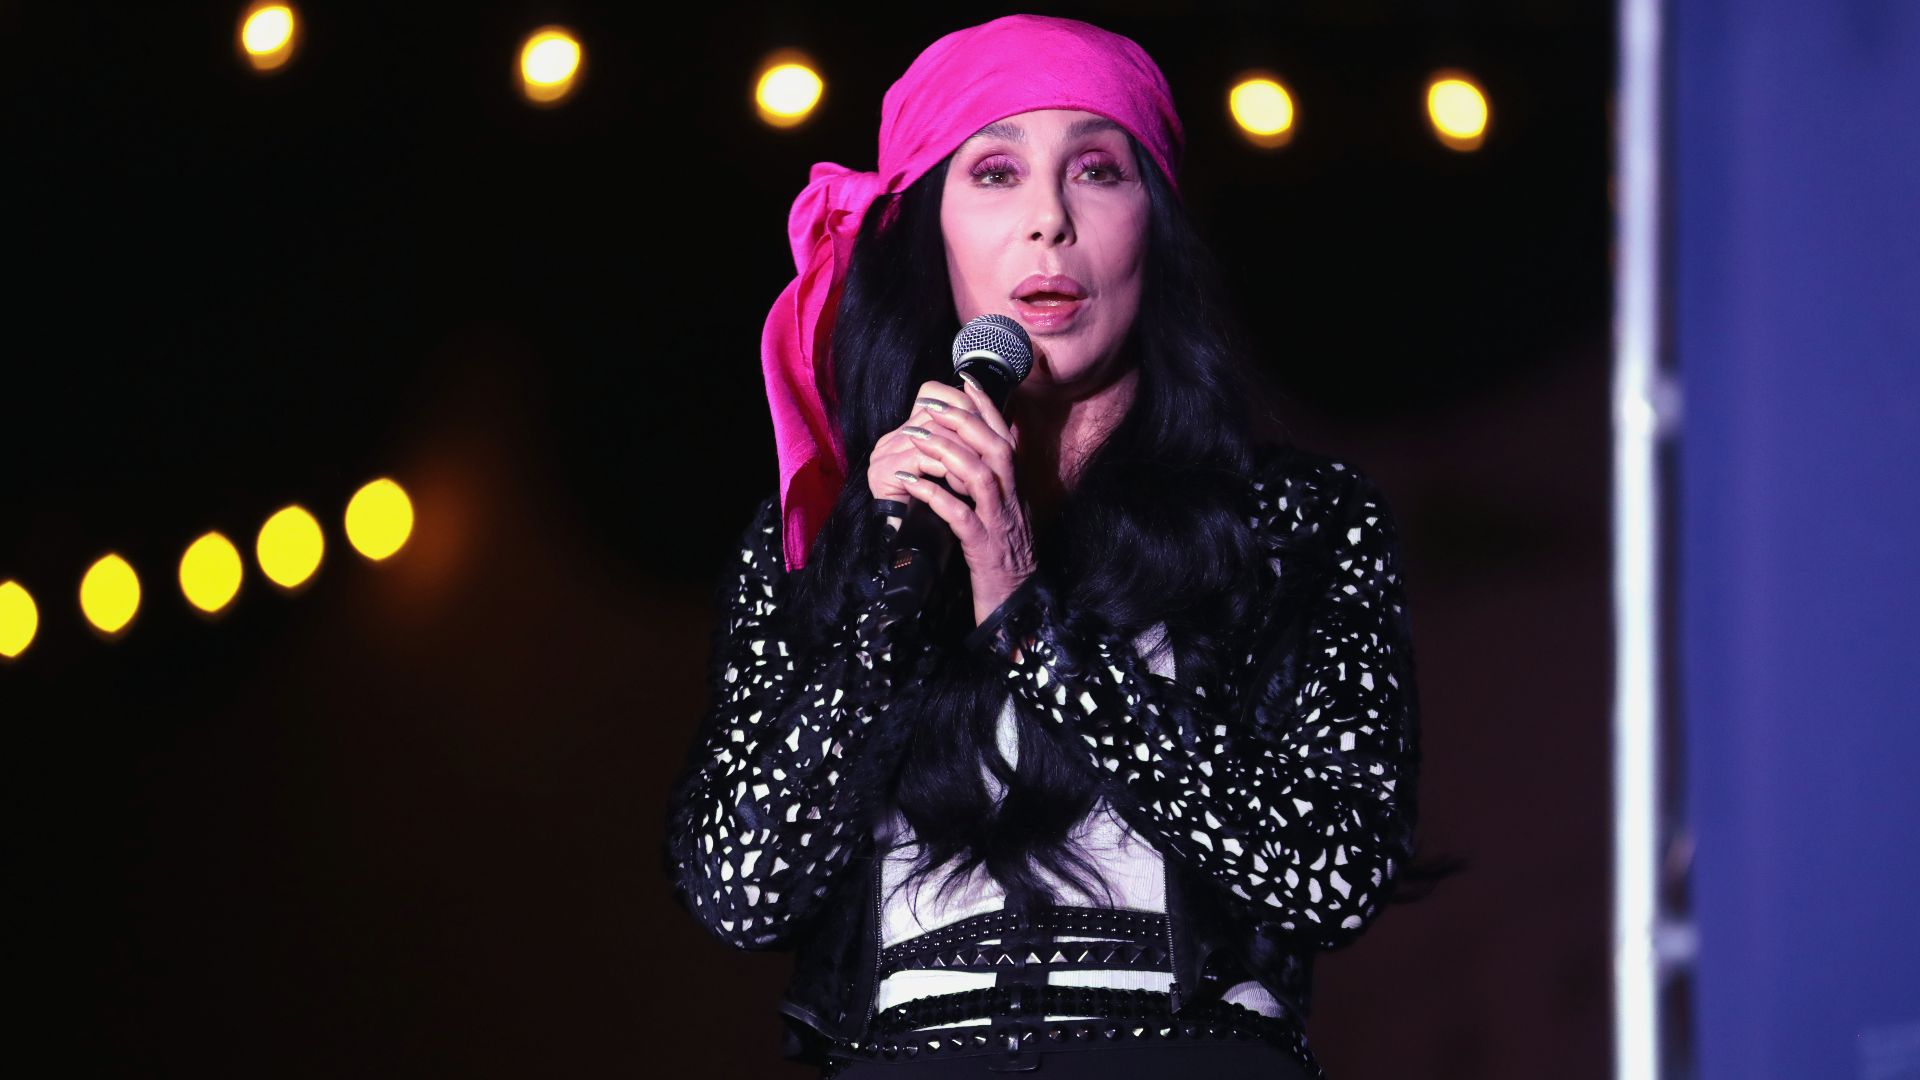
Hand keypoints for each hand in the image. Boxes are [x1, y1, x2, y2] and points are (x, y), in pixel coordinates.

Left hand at [865, 373, 1037, 625]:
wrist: (1017, 603)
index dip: (986, 406)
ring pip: (980, 475)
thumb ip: (994, 481)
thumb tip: (980, 450)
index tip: (964, 379)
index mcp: (1015, 488)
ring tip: (915, 437)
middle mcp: (1012, 499)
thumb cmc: (1003, 557)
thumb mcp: (1002, 512)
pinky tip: (908, 483)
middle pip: (995, 447)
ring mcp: (999, 522)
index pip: (1005, 437)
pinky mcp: (983, 547)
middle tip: (929, 404)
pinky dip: (933, 495)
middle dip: (963, 420)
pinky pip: (959, 515)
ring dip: (947, 451)